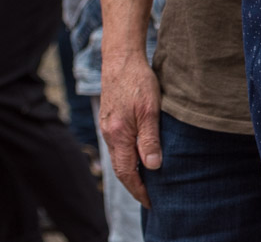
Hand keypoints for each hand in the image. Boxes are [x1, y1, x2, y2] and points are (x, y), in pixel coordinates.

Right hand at [98, 53, 162, 206]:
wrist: (120, 57)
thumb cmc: (137, 81)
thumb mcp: (150, 110)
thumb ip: (150, 139)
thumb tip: (153, 167)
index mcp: (118, 135)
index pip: (127, 173)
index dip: (139, 190)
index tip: (152, 203)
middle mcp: (109, 133)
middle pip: (120, 168)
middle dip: (134, 185)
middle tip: (150, 197)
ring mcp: (107, 125)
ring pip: (118, 156)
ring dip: (131, 171)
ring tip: (147, 181)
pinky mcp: (109, 118)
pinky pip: (117, 145)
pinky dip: (127, 157)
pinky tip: (138, 155)